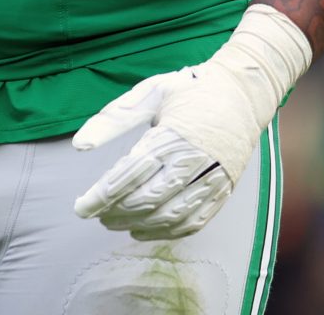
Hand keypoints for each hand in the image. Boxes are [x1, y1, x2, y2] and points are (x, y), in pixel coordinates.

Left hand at [71, 5, 310, 239]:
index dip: (102, 195)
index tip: (80, 206)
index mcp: (172, 134)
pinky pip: (193, 222)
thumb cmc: (191, 90)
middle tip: (95, 214)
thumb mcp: (150, 92)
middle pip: (149, 199)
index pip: (129, 174)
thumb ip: (114, 118)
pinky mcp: (223, 190)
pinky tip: (145, 230)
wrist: (243, 92)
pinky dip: (166, 232)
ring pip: (170, 215)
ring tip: (114, 223)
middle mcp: (193, 160)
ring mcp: (212, 178)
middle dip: (117, 212)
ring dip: (138, 225)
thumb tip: (80, 144)